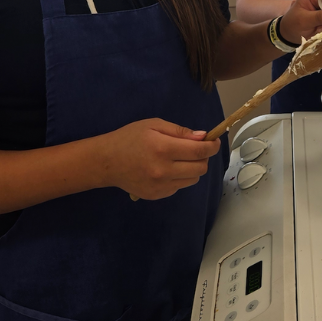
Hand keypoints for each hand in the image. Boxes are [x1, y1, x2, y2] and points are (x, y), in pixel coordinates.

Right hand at [98, 118, 220, 199]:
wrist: (106, 162)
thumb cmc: (130, 138)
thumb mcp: (154, 125)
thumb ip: (180, 131)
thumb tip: (203, 137)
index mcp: (163, 149)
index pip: (199, 151)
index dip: (212, 146)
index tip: (214, 142)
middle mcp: (163, 170)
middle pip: (200, 168)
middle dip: (204, 157)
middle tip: (196, 149)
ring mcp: (160, 186)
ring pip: (193, 179)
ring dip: (193, 168)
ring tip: (181, 159)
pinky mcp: (157, 195)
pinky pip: (180, 187)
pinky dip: (181, 177)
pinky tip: (169, 169)